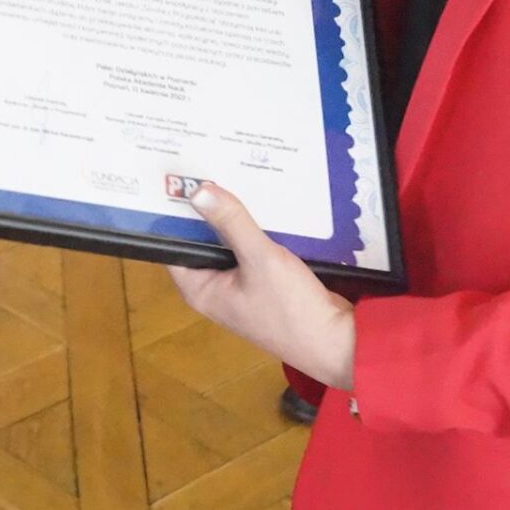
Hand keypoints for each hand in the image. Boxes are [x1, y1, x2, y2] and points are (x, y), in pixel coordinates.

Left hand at [165, 181, 356, 390]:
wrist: (337, 343)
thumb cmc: (291, 308)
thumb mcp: (261, 259)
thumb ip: (231, 223)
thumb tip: (196, 191)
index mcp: (200, 288)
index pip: (171, 245)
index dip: (171, 214)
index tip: (173, 179)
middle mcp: (214, 288)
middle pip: (201, 240)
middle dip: (207, 209)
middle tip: (205, 165)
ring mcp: (240, 286)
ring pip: (229, 242)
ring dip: (234, 216)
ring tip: (232, 172)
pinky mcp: (264, 282)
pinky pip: (252, 248)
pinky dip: (255, 228)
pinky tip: (263, 199)